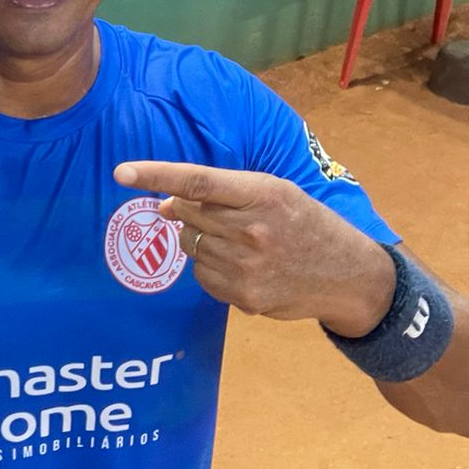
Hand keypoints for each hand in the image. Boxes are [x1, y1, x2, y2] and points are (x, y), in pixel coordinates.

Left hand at [113, 161, 394, 335]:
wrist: (348, 275)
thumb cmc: (305, 223)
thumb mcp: (276, 193)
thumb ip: (223, 193)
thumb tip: (166, 204)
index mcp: (263, 193)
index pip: (198, 180)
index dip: (156, 174)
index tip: (121, 172)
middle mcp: (252, 230)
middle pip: (186, 213)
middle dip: (187, 210)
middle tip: (216, 213)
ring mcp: (247, 267)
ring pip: (189, 245)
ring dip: (200, 239)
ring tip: (238, 240)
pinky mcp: (244, 297)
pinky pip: (201, 275)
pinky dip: (209, 266)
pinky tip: (241, 264)